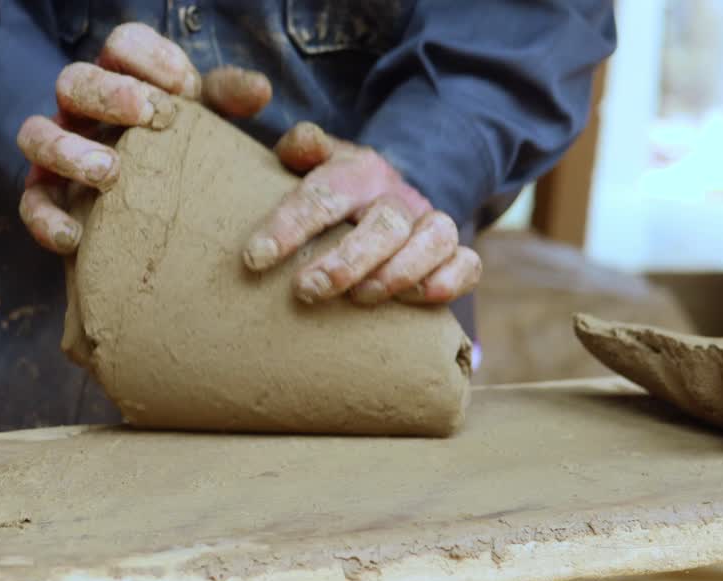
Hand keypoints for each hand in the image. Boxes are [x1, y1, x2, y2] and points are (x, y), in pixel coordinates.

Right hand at [17, 23, 271, 253]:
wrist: (154, 222)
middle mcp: (81, 109)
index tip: (186, 86)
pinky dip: (47, 219)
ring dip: (68, 150)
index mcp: (122, 78)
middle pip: (74, 80)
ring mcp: (57, 151)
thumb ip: (228, 101)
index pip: (122, 45)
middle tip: (148, 115)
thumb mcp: (206, 124)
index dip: (149, 57)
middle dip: (108, 94)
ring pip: (35, 134)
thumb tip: (260, 90)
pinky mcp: (45, 198)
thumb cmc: (181, 156)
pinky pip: (30, 203)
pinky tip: (74, 238)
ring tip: (109, 172)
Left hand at [243, 122, 481, 305]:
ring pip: (433, 240)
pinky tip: (422, 298)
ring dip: (398, 273)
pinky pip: (468, 264)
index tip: (255, 258)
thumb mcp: (309, 163)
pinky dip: (450, 279)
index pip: (325, 193)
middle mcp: (396, 196)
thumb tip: (301, 140)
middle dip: (346, 261)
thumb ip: (299, 149)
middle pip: (384, 224)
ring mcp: (428, 224)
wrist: (383, 193)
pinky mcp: (451, 254)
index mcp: (357, 170)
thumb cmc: (330, 189)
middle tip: (305, 290)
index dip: (290, 225)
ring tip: (359, 299)